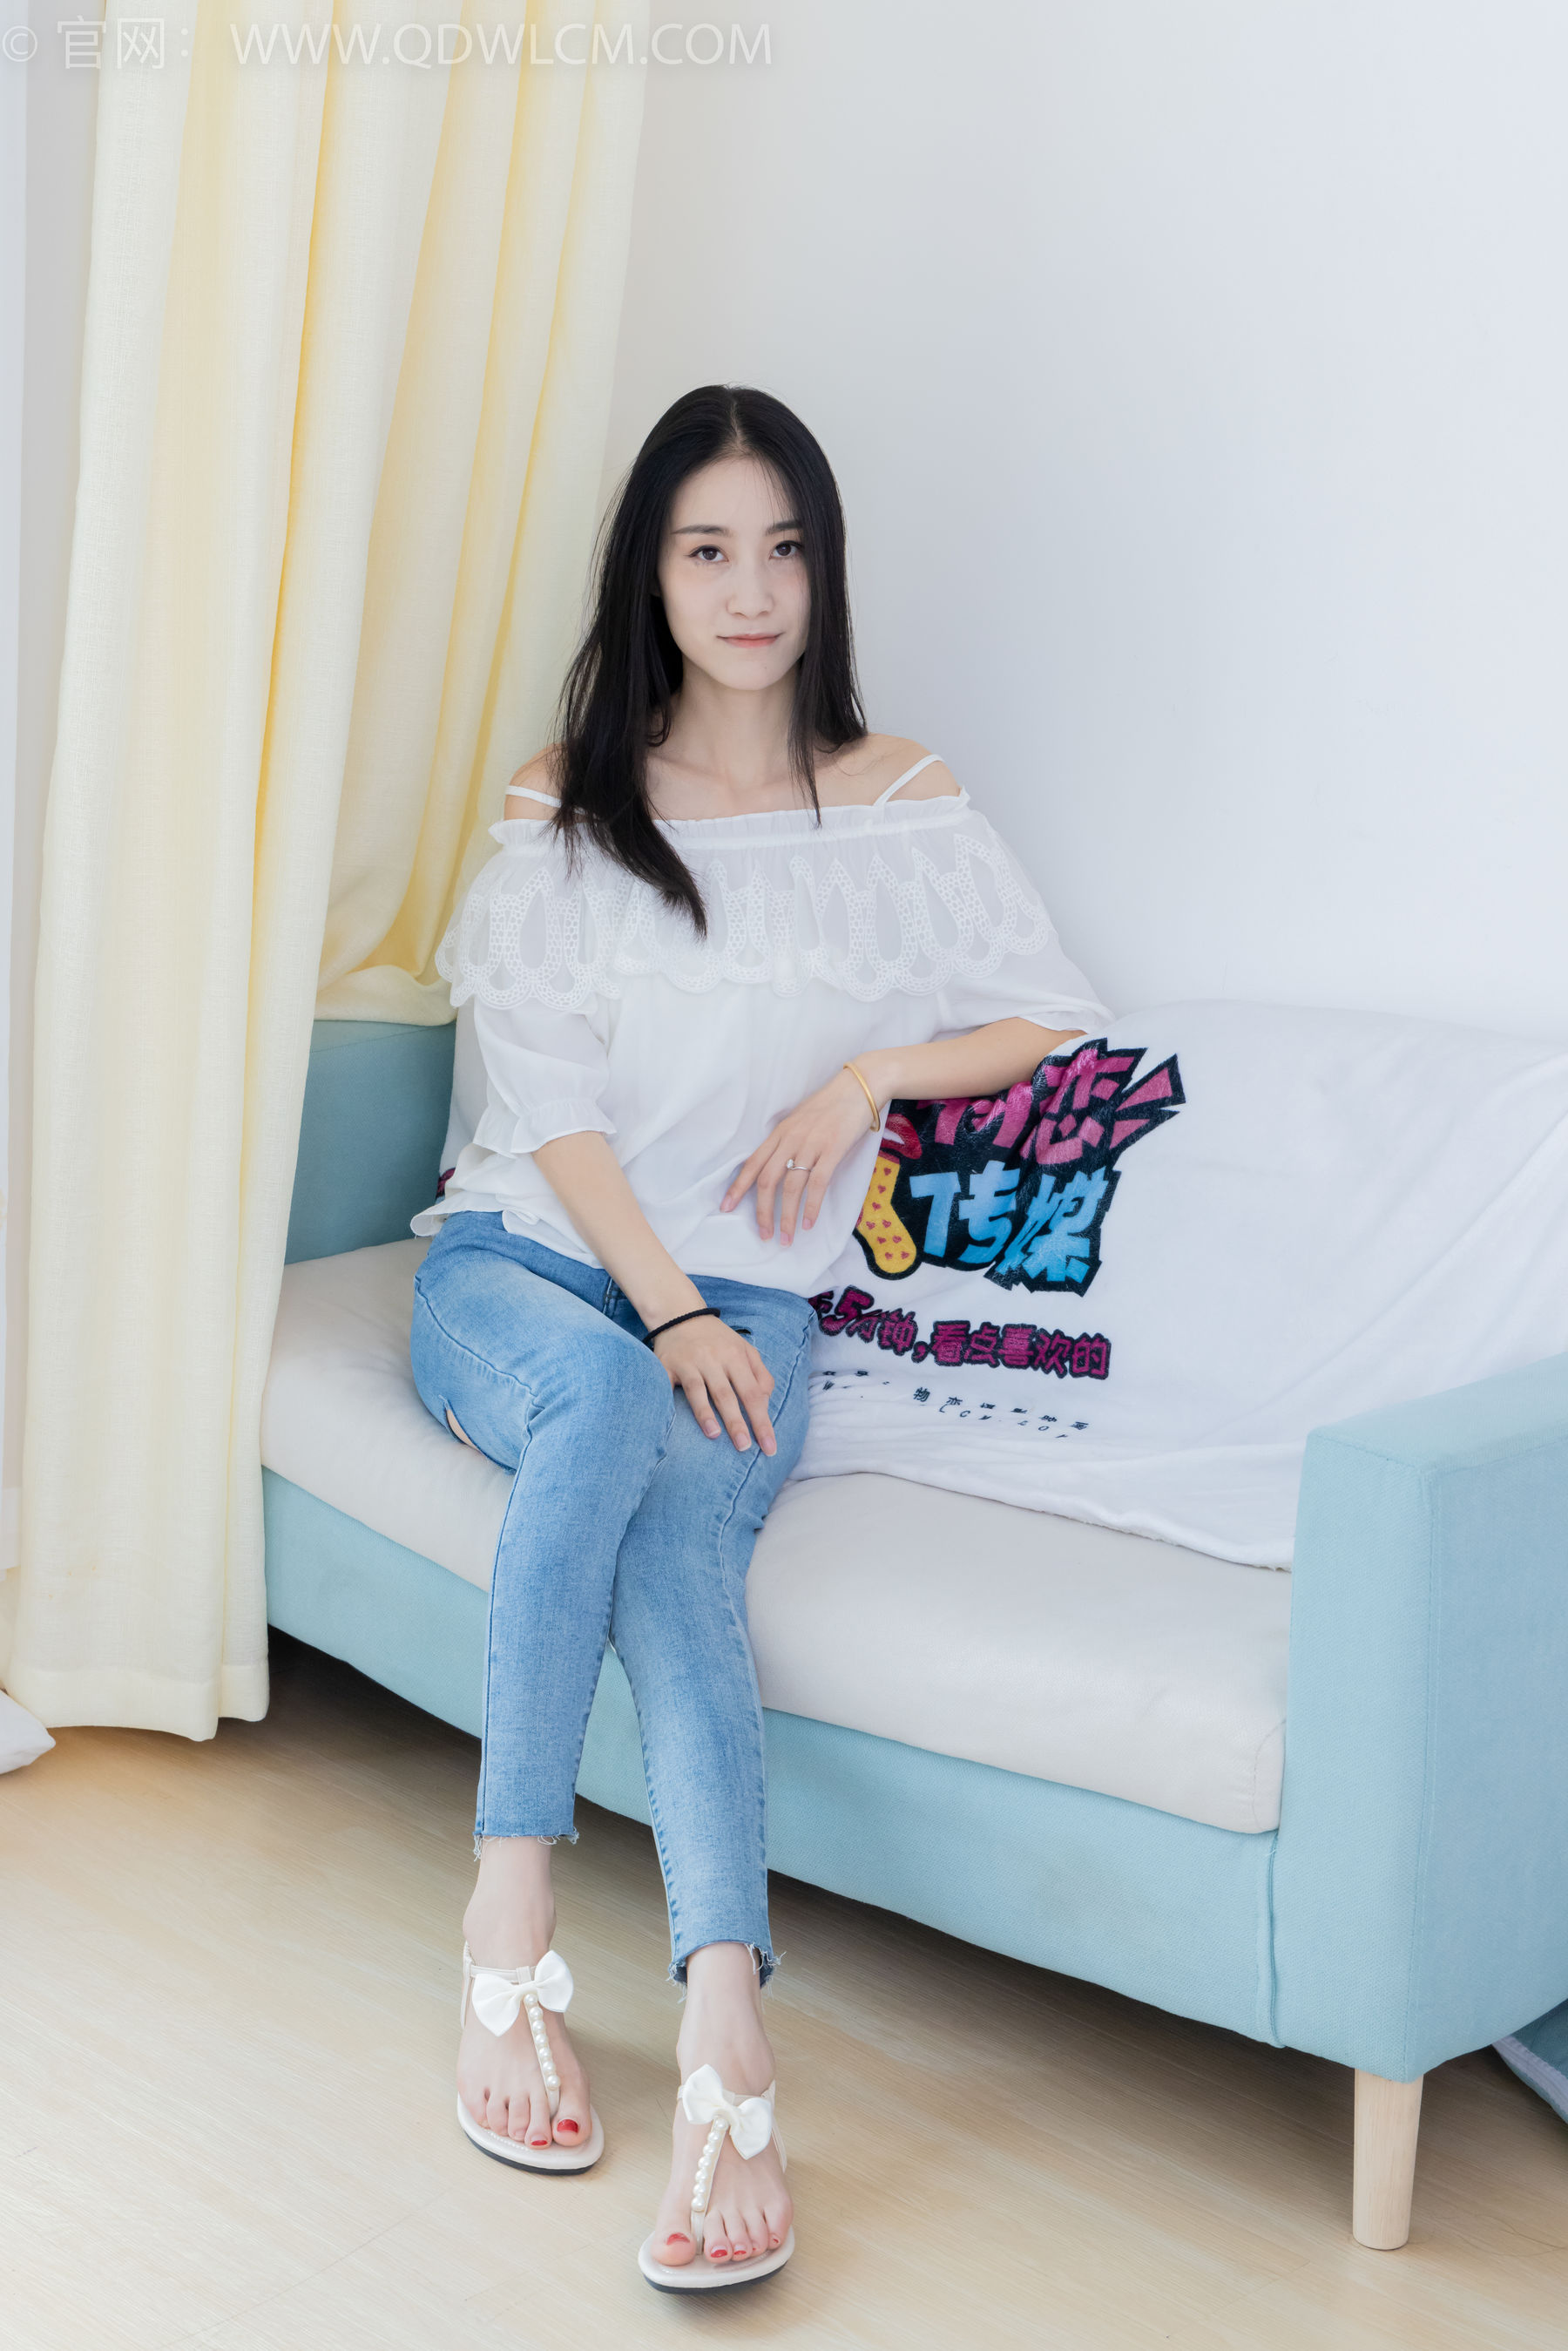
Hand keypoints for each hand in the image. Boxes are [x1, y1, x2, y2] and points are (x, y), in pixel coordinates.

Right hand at [652, 1316, 776, 1453]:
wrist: (679, 1314)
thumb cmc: (718, 1340)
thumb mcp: (746, 1350)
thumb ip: (761, 1375)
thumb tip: (766, 1403)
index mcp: (735, 1356)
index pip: (753, 1393)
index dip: (762, 1421)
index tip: (769, 1446)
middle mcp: (713, 1358)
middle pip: (727, 1394)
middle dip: (737, 1423)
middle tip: (744, 1448)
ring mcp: (688, 1362)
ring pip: (698, 1390)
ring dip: (705, 1413)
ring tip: (714, 1436)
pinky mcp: (665, 1365)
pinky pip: (667, 1385)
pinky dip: (669, 1401)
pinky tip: (673, 1420)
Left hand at [721, 1066, 881, 1243]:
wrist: (859, 1088)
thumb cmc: (831, 1106)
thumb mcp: (800, 1120)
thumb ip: (786, 1142)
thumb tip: (776, 1167)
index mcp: (780, 1133)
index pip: (753, 1164)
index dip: (738, 1187)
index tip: (726, 1207)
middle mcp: (790, 1140)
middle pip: (767, 1181)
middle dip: (762, 1212)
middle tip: (763, 1235)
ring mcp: (811, 1145)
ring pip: (791, 1187)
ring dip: (786, 1217)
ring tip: (786, 1238)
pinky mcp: (832, 1150)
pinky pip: (817, 1184)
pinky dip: (811, 1207)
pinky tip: (809, 1223)